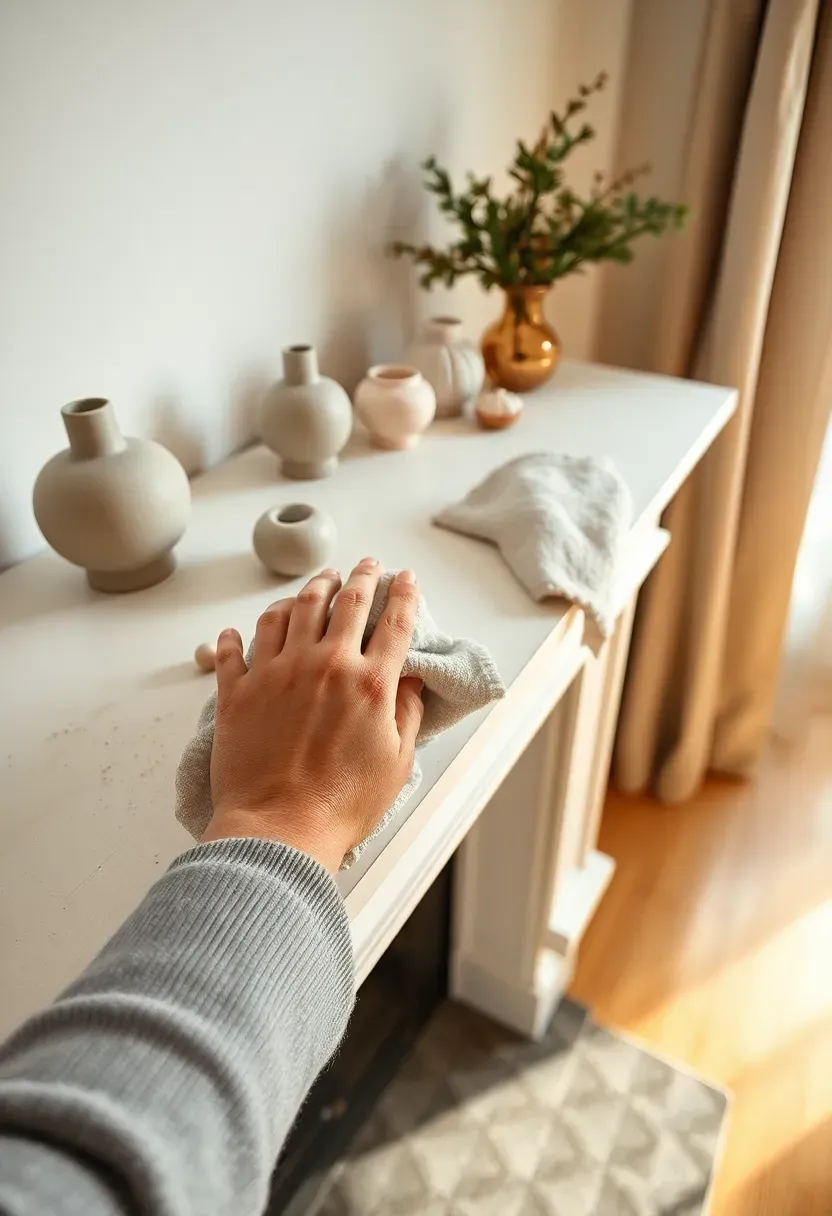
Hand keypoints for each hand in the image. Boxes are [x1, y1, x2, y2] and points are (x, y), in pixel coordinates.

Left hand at [201, 559, 423, 871]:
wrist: (279, 829)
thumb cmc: (341, 806)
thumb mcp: (396, 762)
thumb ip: (406, 714)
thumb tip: (410, 682)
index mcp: (369, 684)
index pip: (393, 623)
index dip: (403, 595)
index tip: (405, 579)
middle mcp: (323, 666)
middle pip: (345, 602)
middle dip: (360, 577)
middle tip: (365, 565)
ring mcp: (276, 673)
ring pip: (291, 611)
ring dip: (309, 591)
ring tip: (317, 583)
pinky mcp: (238, 691)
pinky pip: (233, 649)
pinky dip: (234, 636)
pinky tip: (235, 630)